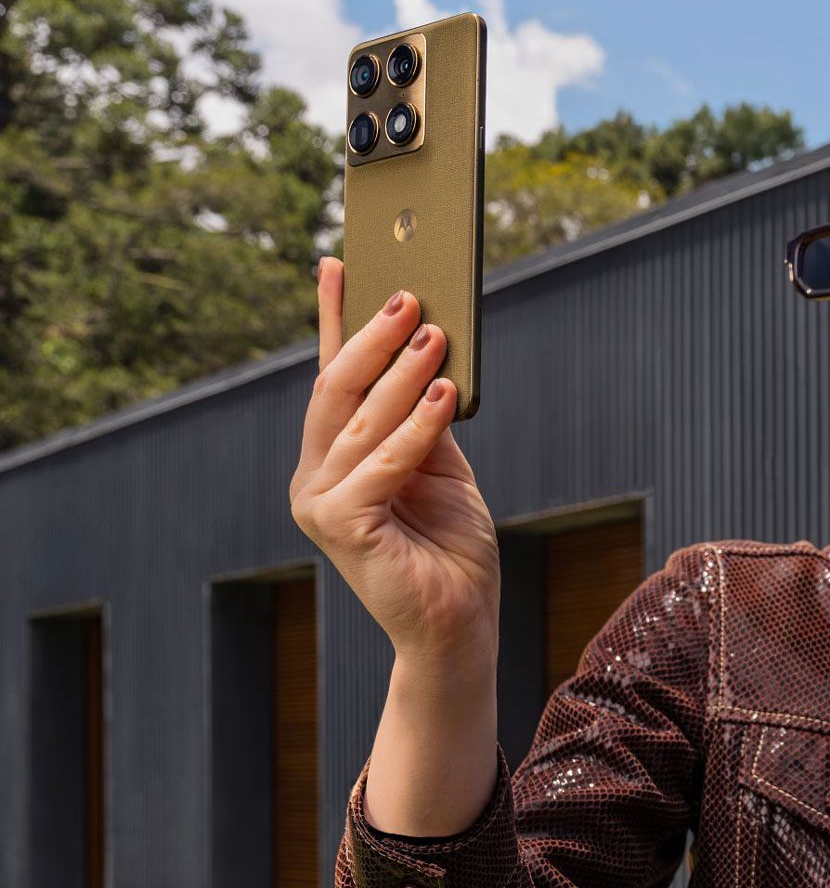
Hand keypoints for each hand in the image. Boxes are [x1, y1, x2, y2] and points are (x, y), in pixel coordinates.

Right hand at [288, 256, 499, 658]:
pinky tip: (446, 394)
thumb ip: (425, 417)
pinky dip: (417, 425)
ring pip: (360, 420)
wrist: (457, 624)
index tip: (340, 263)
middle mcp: (315, 476)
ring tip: (434, 333)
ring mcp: (320, 503)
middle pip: (337, 390)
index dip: (335, 319)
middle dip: (372, 336)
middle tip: (409, 293)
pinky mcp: (341, 527)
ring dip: (402, 372)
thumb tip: (429, 347)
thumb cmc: (450, 546)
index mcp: (334, 458)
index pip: (332, 377)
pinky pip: (384, 461)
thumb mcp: (442, 467)